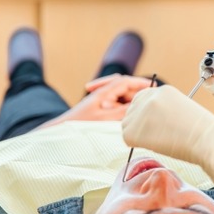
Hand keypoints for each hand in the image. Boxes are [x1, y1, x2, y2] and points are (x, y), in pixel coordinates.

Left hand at [38, 75, 152, 128]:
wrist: (59, 132)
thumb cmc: (80, 125)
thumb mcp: (105, 119)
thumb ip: (123, 111)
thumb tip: (139, 106)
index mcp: (104, 92)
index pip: (126, 81)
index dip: (141, 83)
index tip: (154, 86)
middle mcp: (103, 94)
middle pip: (125, 87)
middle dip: (136, 93)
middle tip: (148, 101)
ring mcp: (100, 101)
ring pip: (121, 97)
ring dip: (129, 102)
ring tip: (137, 111)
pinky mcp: (99, 109)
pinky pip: (116, 105)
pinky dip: (123, 108)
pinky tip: (125, 118)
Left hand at [122, 85, 213, 191]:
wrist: (205, 140)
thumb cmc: (201, 129)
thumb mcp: (183, 107)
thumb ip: (165, 107)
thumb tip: (152, 119)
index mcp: (163, 90)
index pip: (143, 98)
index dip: (146, 112)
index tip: (153, 122)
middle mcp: (150, 97)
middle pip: (132, 109)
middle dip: (139, 121)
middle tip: (155, 134)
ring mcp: (140, 112)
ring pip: (128, 124)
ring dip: (138, 133)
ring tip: (159, 139)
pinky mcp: (133, 130)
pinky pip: (127, 138)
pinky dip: (137, 144)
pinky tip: (155, 144)